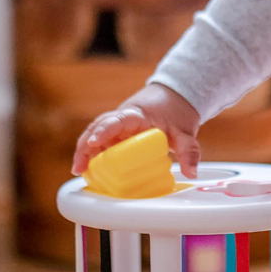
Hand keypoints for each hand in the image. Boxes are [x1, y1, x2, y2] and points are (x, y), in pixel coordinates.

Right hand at [71, 83, 201, 178]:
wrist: (174, 99)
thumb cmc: (176, 112)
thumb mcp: (185, 131)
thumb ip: (189, 151)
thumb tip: (191, 172)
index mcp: (136, 114)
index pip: (116, 120)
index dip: (103, 131)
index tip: (93, 142)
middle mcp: (121, 118)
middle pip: (97, 128)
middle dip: (84, 146)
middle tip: (79, 167)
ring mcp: (117, 126)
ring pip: (95, 135)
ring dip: (84, 152)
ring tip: (79, 171)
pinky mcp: (116, 134)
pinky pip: (101, 143)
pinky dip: (92, 154)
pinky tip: (88, 171)